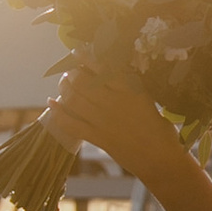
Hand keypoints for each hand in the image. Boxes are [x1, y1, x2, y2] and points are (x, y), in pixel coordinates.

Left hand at [52, 64, 174, 168]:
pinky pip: (71, 124)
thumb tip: (111, 73)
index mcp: (129, 90)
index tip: (76, 52)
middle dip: (72, 73)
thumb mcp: (148, 99)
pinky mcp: (97, 137)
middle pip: (83, 82)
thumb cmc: (160, 128)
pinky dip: (58, 113)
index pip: (102, 68)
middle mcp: (113, 102)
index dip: (85, 58)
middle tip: (70, 71)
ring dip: (64, 88)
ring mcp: (103, 121)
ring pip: (74, 99)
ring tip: (64, 83)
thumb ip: (130, 86)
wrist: (160, 158)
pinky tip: (51, 104)